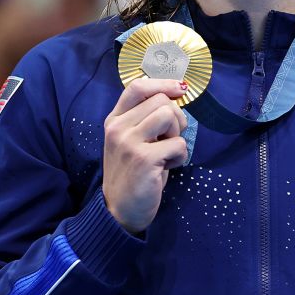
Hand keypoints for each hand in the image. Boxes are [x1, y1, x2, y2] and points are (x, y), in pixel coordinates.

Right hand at [102, 78, 188, 232]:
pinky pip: (178, 143)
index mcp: (114, 120)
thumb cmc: (133, 174)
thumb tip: (175, 94)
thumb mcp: (132, 141)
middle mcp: (118, 127)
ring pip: (169, 115)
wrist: (119, 211)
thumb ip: (146, 118)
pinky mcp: (143, 158)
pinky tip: (166, 168)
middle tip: (169, 139)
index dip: (162, 83)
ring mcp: (129, 142)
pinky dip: (180, 156)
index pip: (137, 87)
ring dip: (177, 135)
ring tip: (167, 153)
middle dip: (176, 118)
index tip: (179, 89)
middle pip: (161, 100)